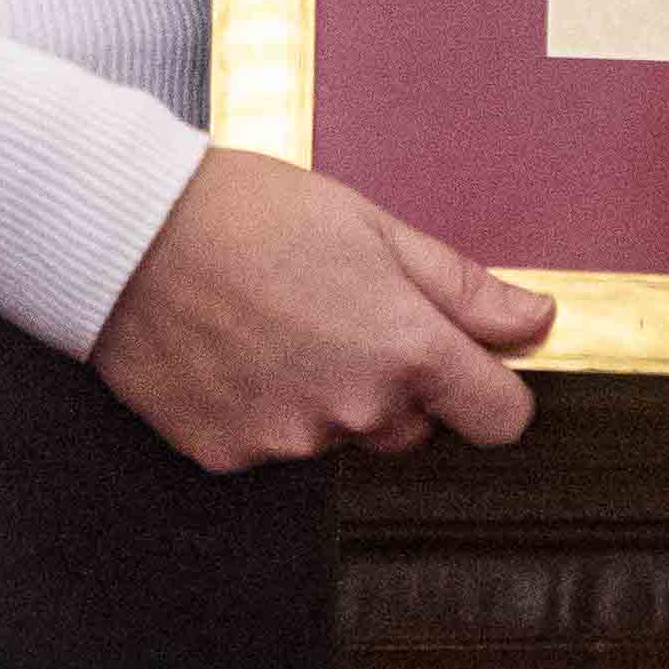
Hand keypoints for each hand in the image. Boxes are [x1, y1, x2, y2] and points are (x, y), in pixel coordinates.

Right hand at [90, 146, 558, 469]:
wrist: (133, 230)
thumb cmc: (253, 213)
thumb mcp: (376, 229)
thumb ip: (462, 288)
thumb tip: (535, 320)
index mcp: (405, 349)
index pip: (499, 418)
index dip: (491, 391)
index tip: (472, 368)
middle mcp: (354, 410)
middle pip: (411, 426)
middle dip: (392, 382)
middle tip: (338, 312)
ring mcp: (288, 440)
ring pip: (337, 434)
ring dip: (323, 395)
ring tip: (275, 321)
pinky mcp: (228, 455)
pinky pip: (270, 445)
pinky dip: (261, 408)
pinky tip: (234, 351)